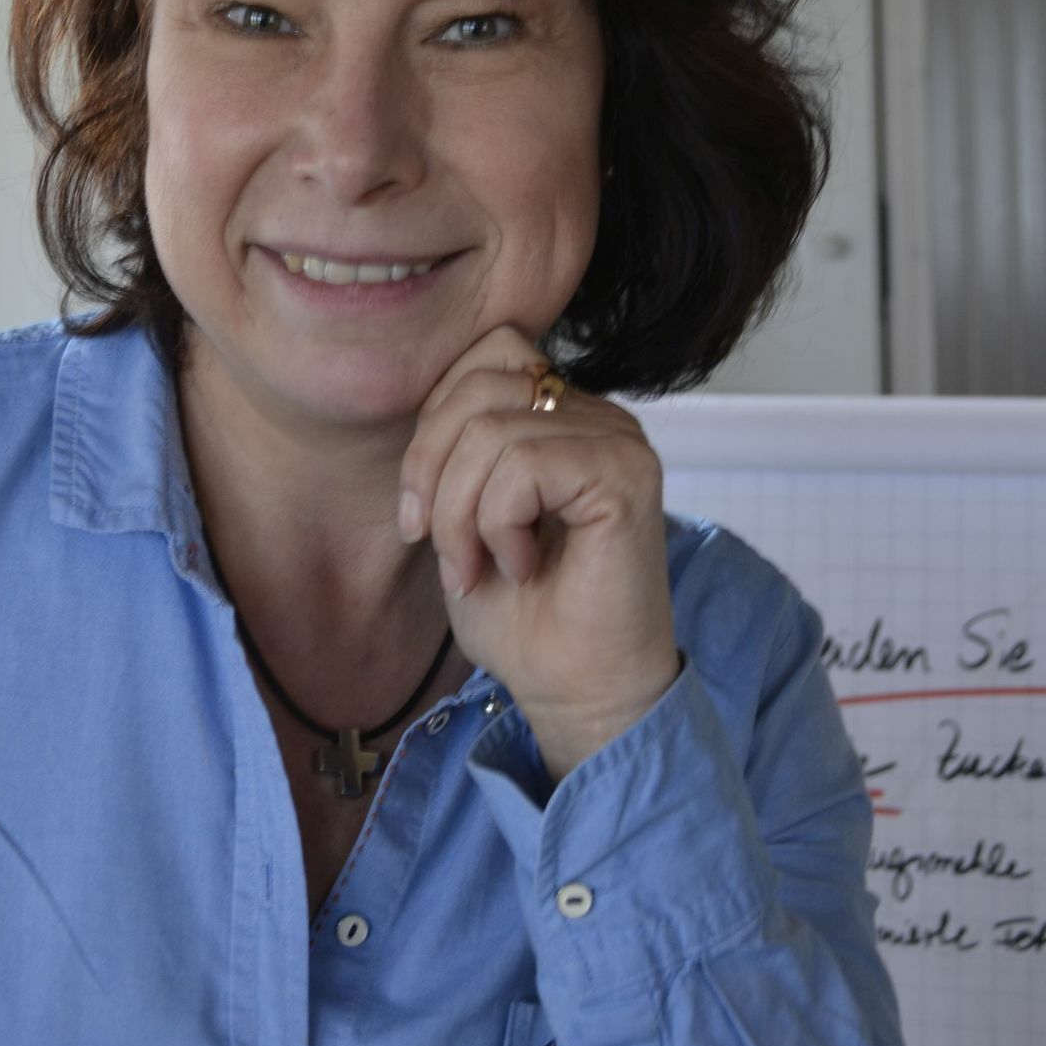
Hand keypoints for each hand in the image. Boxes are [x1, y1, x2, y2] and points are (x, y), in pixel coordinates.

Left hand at [398, 325, 682, 779]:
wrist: (576, 691)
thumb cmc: (523, 616)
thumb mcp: (462, 515)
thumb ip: (454, 446)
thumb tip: (422, 406)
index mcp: (563, 416)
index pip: (484, 354)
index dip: (431, 427)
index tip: (419, 516)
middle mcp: (598, 416)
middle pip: (477, 384)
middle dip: (431, 473)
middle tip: (444, 552)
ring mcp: (618, 441)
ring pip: (489, 430)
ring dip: (460, 515)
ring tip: (481, 569)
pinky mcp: (626, 475)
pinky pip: (523, 464)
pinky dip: (498, 524)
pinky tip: (522, 566)